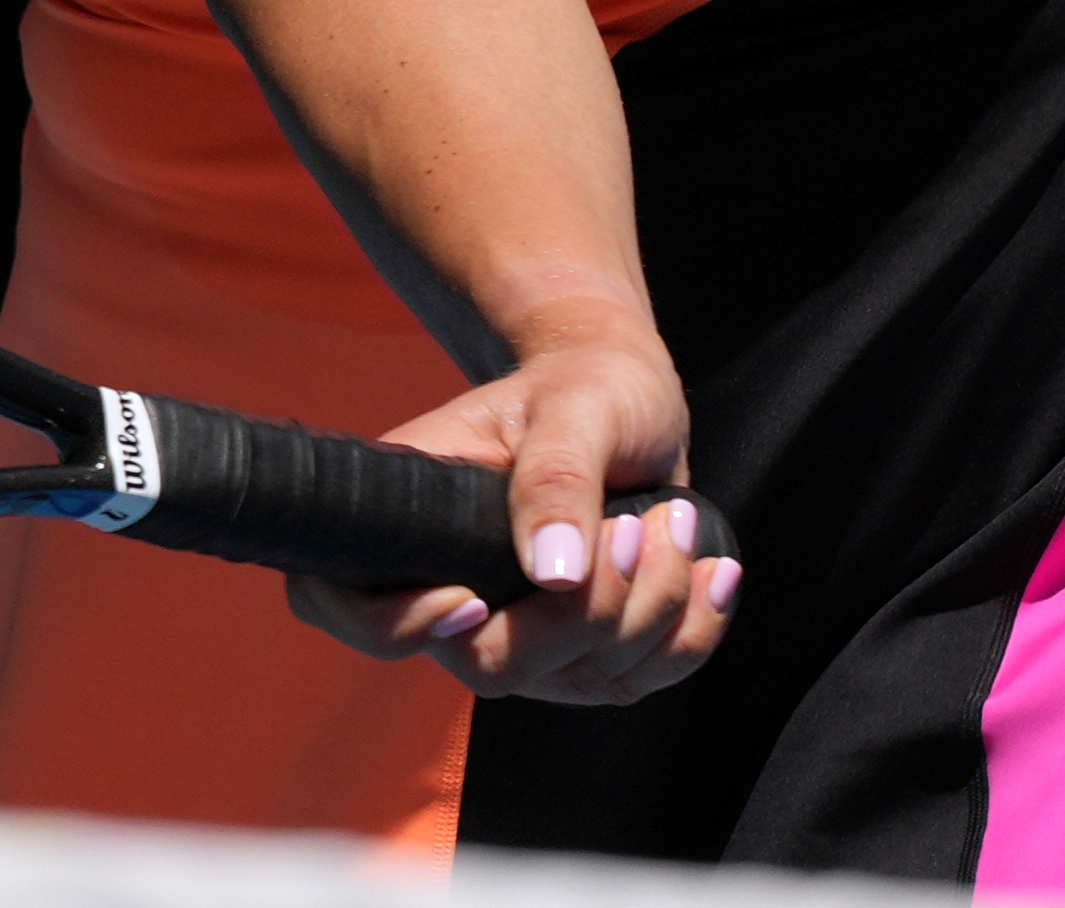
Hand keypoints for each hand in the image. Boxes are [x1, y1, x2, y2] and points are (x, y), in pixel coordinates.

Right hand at [280, 316, 742, 701]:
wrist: (630, 399)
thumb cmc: (587, 383)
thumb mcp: (577, 404)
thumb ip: (556, 476)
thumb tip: (552, 574)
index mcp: (414, 518)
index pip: (352, 609)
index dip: (399, 625)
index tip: (475, 595)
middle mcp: (453, 590)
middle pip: (489, 665)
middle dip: (586, 607)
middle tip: (638, 522)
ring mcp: (519, 636)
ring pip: (577, 679)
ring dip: (653, 603)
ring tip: (673, 516)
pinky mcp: (581, 658)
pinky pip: (638, 682)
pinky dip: (691, 630)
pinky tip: (712, 570)